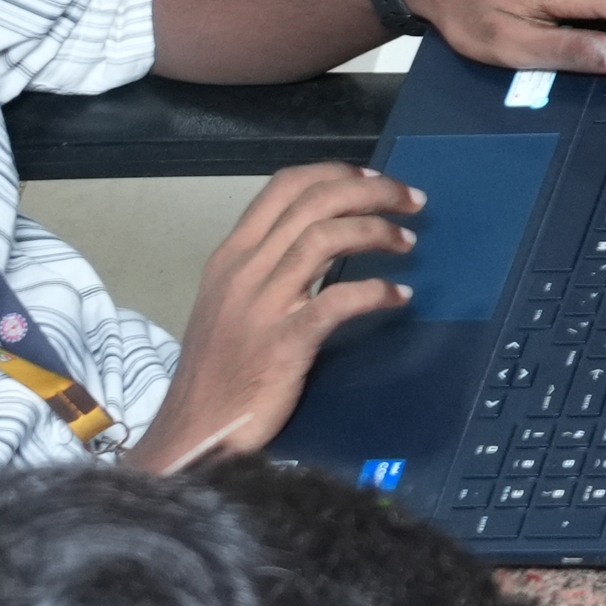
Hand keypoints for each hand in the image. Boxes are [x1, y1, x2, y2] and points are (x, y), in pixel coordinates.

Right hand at [140, 158, 421, 465]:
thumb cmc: (218, 372)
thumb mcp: (228, 304)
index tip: (372, 179)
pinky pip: (337, 301)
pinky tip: (398, 295)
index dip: (335, 174)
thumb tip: (319, 239)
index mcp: (231, 256)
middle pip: (314, 203)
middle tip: (410, 201)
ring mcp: (262, 306)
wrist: (196, 431)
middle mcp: (244, 270)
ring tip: (408, 243)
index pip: (284, 187)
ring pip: (325, 238)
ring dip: (376, 232)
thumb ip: (265, 268)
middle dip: (371, 192)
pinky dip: (375, 291)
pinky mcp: (284, 344)